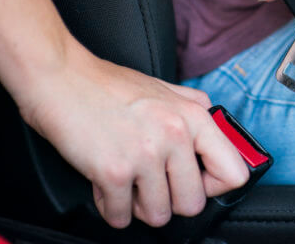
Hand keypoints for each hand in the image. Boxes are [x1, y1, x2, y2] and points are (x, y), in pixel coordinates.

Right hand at [16, 42, 249, 228]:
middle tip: (150, 184)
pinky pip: (120, 218)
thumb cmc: (108, 85)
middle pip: (193, 204)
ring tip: (127, 182)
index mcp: (194, 116)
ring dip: (138, 206)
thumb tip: (220, 133)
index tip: (194, 183)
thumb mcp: (165, 89)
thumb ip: (194, 109)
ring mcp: (146, 154)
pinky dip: (110, 208)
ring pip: (158, 216)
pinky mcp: (114, 171)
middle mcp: (176, 135)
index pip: (234, 173)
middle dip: (170, 201)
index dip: (213, 186)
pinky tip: (104, 184)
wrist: (60, 76)